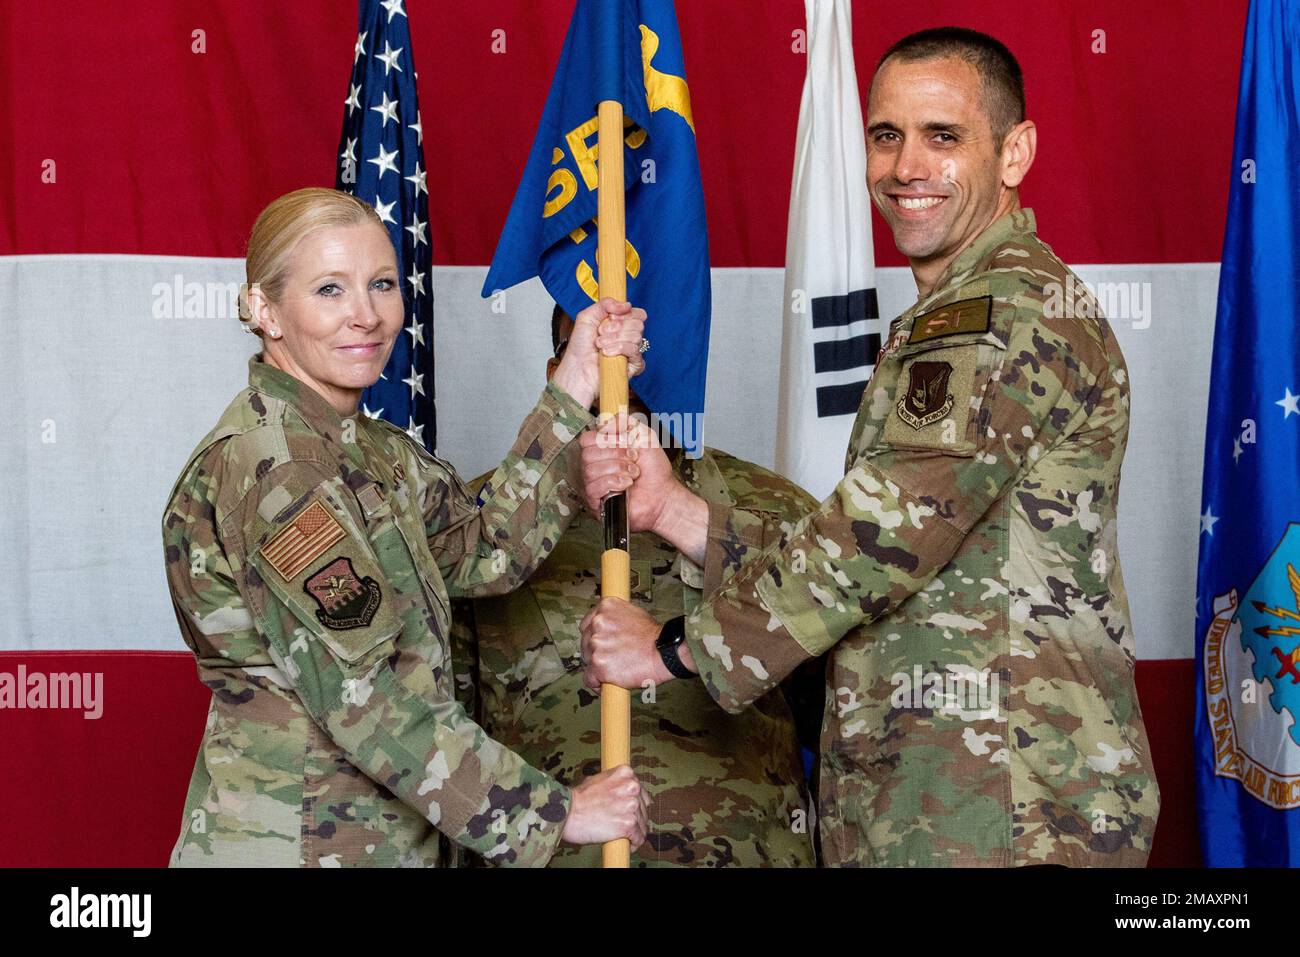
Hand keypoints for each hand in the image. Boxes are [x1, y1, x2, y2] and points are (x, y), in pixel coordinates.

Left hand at [550, 297, 646, 409]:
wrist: (577, 369)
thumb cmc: (580, 347)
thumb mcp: (587, 316)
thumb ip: (606, 303)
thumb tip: (627, 304)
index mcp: (620, 324)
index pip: (637, 313)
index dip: (625, 314)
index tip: (610, 317)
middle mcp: (628, 336)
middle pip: (638, 323)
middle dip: (617, 327)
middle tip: (601, 333)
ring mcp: (631, 351)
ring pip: (637, 336)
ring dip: (614, 339)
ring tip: (600, 345)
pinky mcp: (633, 365)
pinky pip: (636, 351)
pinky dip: (620, 349)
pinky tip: (607, 353)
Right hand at [560, 764, 650, 848]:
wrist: (568, 812)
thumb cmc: (578, 799)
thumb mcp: (598, 779)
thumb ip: (615, 783)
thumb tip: (624, 792)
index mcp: (626, 773)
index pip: (641, 792)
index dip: (636, 804)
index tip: (630, 812)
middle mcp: (632, 787)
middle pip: (643, 809)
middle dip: (635, 819)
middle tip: (623, 825)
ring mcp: (631, 806)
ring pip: (643, 824)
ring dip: (635, 832)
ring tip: (625, 837)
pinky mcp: (629, 824)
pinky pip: (639, 838)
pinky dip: (634, 843)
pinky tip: (628, 845)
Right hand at [579, 413, 680, 533]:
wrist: (663, 494)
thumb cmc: (653, 469)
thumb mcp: (645, 436)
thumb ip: (626, 422)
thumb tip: (604, 423)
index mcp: (601, 450)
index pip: (586, 439)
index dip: (605, 439)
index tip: (625, 442)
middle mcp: (594, 466)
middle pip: (587, 454)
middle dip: (615, 455)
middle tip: (633, 459)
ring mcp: (593, 484)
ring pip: (590, 470)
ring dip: (618, 469)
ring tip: (633, 473)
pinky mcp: (596, 501)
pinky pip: (593, 487)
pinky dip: (613, 482)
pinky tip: (626, 484)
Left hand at [580, 597, 678, 689]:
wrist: (664, 652)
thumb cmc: (654, 636)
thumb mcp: (633, 614)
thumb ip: (615, 619)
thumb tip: (608, 629)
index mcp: (605, 607)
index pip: (586, 625)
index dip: (593, 637)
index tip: (600, 645)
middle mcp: (598, 623)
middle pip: (585, 643)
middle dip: (596, 652)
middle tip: (612, 659)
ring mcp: (596, 644)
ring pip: (587, 661)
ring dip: (598, 667)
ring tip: (616, 670)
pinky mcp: (598, 665)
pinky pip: (589, 679)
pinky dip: (597, 684)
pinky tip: (606, 684)